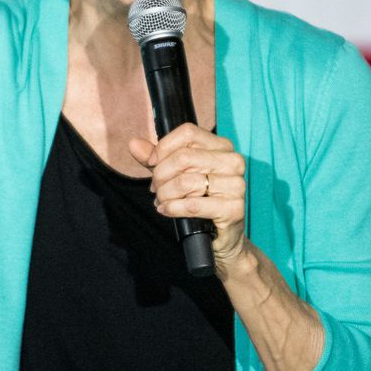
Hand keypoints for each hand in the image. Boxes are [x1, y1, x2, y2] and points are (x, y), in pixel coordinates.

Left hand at [128, 123, 250, 275]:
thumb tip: (134, 144)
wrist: (222, 237)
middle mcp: (233, 162)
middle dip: (161, 175)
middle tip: (155, 188)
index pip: (189, 133)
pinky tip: (166, 210)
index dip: (164, 147)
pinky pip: (192, 204)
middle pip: (183, 157)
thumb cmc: (199, 201)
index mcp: (222, 147)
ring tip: (162, 201)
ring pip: (185, 181)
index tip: (152, 163)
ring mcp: (236, 185)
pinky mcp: (233, 208)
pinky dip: (173, 208)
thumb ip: (156, 159)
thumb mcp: (175, 175)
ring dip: (165, 194)